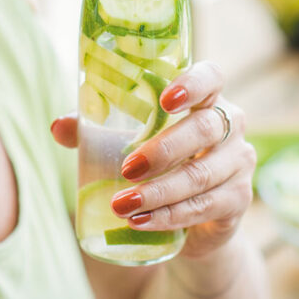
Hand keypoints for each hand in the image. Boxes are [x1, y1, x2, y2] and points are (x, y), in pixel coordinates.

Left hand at [51, 61, 255, 259]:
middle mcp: (231, 125)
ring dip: (159, 192)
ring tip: (122, 205)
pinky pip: (205, 206)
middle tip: (127, 168)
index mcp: (207, 98)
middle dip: (163, 149)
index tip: (166, 99)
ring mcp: (239, 162)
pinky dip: (170, 215)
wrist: (196, 219)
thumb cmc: (162, 164)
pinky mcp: (239, 199)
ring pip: (201, 175)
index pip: (211, 77)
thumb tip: (58, 126)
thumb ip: (96, 131)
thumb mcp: (130, 143)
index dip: (193, 84)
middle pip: (204, 128)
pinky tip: (141, 221)